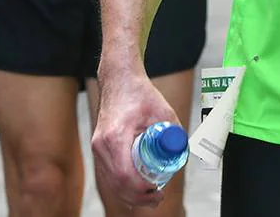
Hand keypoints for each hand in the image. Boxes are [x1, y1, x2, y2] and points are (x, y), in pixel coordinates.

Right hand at [91, 66, 180, 209]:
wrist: (119, 80)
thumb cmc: (140, 94)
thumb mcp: (164, 112)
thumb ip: (175, 134)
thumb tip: (182, 157)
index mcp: (116, 135)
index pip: (126, 175)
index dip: (142, 190)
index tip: (158, 191)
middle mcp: (102, 144)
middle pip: (117, 183)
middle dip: (138, 197)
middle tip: (157, 198)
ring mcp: (97, 147)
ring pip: (110, 182)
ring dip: (129, 195)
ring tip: (150, 197)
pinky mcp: (98, 148)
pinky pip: (107, 175)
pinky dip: (120, 186)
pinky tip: (135, 191)